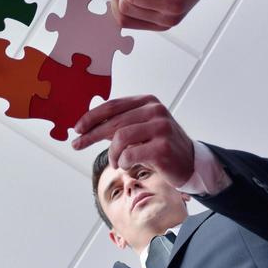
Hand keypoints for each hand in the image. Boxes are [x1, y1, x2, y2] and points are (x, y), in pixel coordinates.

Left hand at [72, 95, 194, 185]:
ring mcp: (161, 128)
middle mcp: (155, 111)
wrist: (190, 163)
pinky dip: (123, 162)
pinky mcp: (163, 148)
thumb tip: (87, 125)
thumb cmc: (160, 145)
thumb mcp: (141, 128)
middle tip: (78, 144)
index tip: (77, 128)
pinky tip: (126, 166)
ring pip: (121, 138)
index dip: (92, 116)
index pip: (113, 106)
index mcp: (148, 101)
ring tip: (115, 162)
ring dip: (112, 154)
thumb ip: (119, 123)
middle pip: (114, 122)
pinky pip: (130, 155)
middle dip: (92, 135)